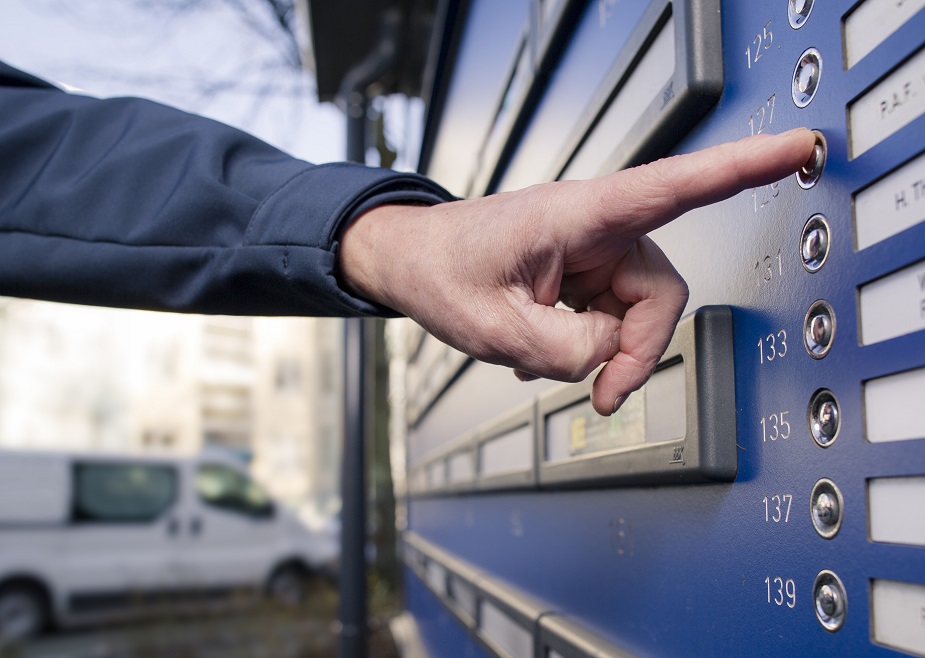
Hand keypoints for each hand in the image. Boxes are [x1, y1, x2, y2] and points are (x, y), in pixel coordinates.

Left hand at [340, 129, 816, 414]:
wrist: (411, 261)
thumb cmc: (441, 269)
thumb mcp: (496, 328)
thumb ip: (566, 352)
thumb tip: (609, 355)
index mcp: (579, 215)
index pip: (673, 188)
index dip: (740, 168)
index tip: (794, 149)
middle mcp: (595, 227)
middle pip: (659, 293)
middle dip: (631, 349)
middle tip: (603, 393)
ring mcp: (591, 250)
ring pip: (633, 312)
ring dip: (596, 349)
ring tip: (539, 356)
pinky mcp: (582, 271)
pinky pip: (607, 316)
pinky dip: (581, 343)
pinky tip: (538, 345)